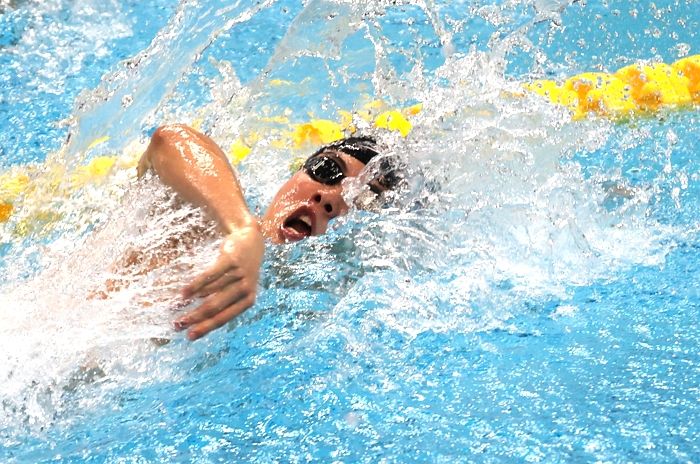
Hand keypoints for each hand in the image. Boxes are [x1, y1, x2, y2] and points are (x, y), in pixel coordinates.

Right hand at [175, 224, 263, 339]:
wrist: (251, 241)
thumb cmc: (241, 272)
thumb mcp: (237, 289)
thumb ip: (222, 304)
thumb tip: (197, 322)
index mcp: (248, 300)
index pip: (224, 318)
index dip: (205, 328)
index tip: (189, 337)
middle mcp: (245, 289)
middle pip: (215, 308)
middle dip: (194, 318)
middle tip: (177, 325)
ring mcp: (239, 274)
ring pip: (210, 292)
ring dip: (190, 303)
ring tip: (175, 307)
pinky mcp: (231, 260)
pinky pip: (209, 275)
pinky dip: (195, 285)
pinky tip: (184, 293)